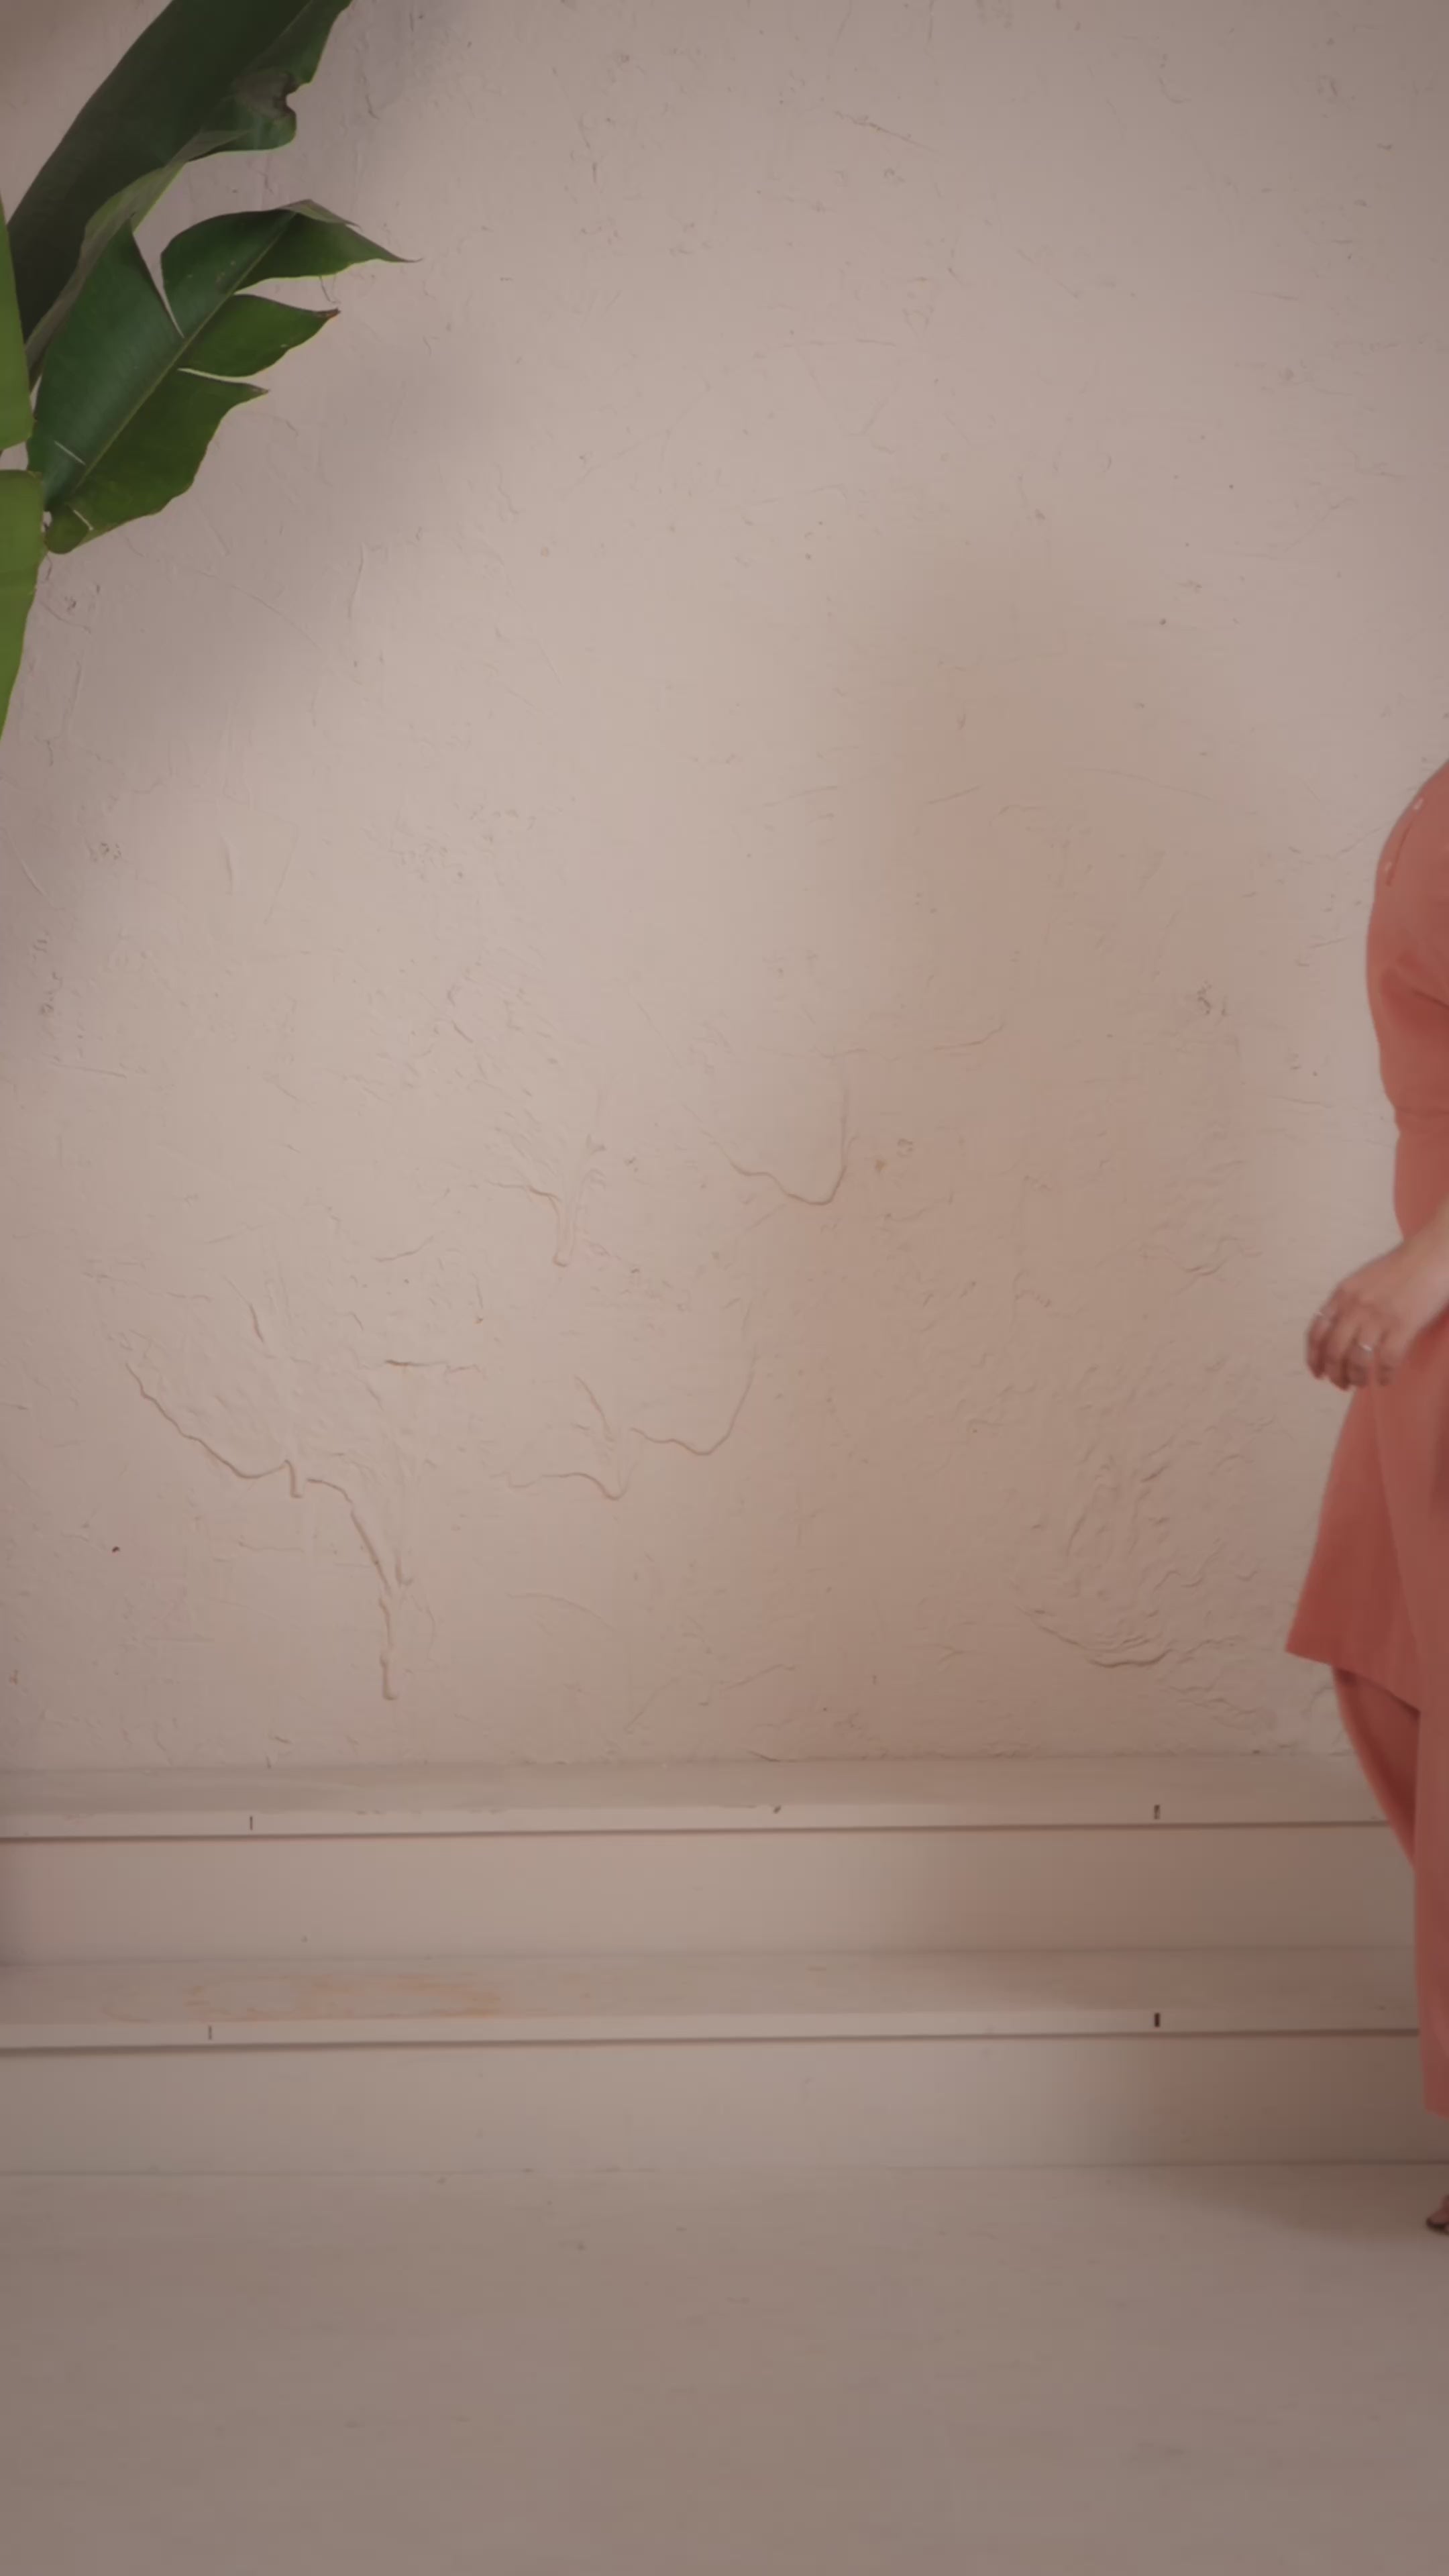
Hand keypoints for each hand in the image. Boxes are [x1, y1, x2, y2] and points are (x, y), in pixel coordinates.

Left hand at [1307, 1228, 1448, 1388]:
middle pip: (1334, 1351)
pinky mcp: (1403, 1325)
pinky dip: (1384, 1375)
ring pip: (1357, 1360)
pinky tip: (1386, 1379)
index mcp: (1342, 1294)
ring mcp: (1378, 1316)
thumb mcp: (1364, 1280)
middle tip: (1341, 1385)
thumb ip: (1350, 1303)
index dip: (1314, 1357)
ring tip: (1362, 1383)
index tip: (1317, 1373)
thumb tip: (1342, 1332)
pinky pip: (1387, 1360)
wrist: (1433, 1253)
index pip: (1317, 1332)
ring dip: (1356, 1377)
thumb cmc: (1402, 1266)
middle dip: (1334, 1374)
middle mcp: (1355, 1306)